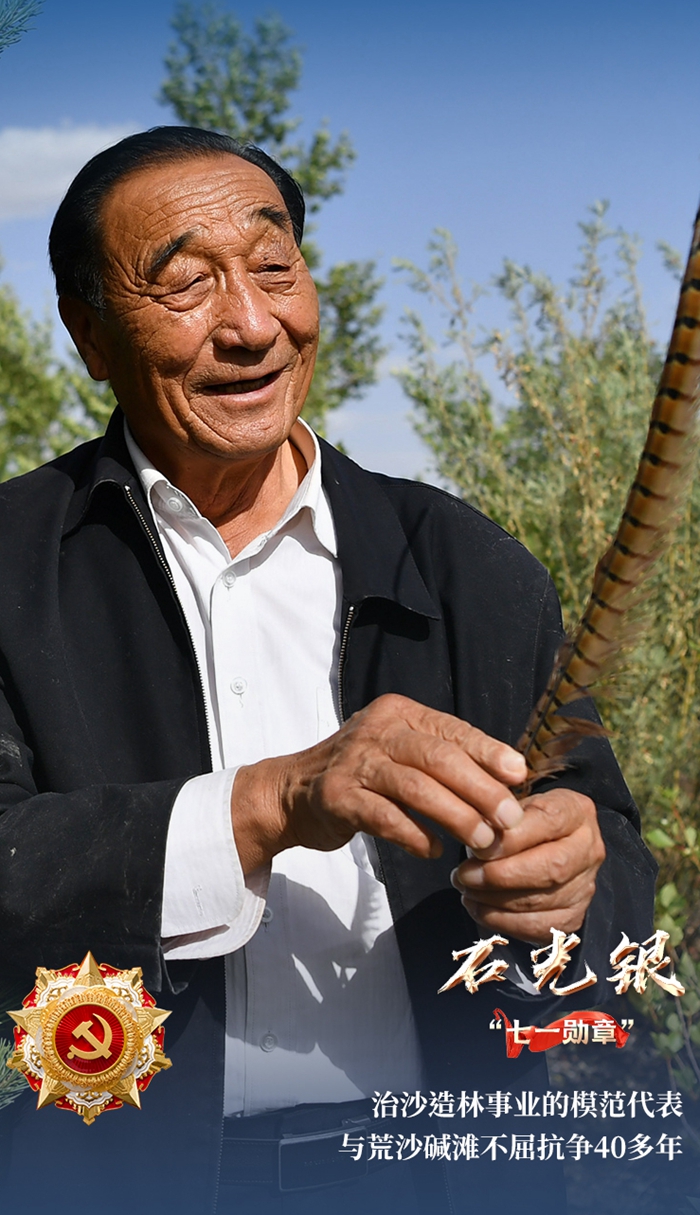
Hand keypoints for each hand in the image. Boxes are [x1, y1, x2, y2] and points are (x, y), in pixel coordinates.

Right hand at [230, 693, 528, 872]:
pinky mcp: (336, 797)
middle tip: (509, 819)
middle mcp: (376, 730)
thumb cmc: (361, 774)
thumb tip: (506, 779)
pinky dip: (415, 835)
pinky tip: (435, 850)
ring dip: (455, 816)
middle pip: (438, 758)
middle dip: (480, 789)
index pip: (452, 730)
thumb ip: (442, 758)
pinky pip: (385, 818)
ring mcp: (353, 763)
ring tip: (481, 842)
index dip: (488, 752)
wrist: (291, 793)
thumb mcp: (399, 751)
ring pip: (416, 787)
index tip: (519, 775)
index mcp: (398, 713)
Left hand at [450, 787, 604, 944]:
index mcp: (577, 811)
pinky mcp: (573, 916)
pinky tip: (478, 908)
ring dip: (495, 900)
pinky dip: (503, 921)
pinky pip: (539, 927)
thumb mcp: (512, 806)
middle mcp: (589, 849)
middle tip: (464, 875)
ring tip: (466, 890)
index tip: (477, 848)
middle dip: (501, 876)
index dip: (511, 838)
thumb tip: (478, 840)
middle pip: (551, 868)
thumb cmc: (521, 821)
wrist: (544, 846)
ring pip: (542, 901)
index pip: (548, 821)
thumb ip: (497, 817)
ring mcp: (585, 886)